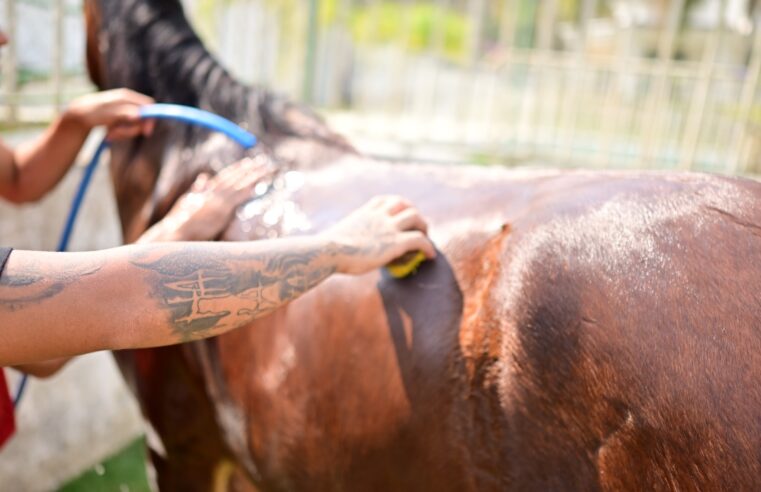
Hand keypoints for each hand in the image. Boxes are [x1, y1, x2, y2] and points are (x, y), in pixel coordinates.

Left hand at [65, 88, 155, 140]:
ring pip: (135, 126)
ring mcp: (125, 110)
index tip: (145, 132)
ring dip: (123, 134)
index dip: (150, 118)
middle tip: (116, 134)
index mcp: (126, 97)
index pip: (148, 105)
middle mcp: (128, 102)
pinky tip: (109, 133)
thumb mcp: (107, 114)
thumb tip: (139, 115)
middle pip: (142, 118)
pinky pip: (128, 129)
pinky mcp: (122, 118)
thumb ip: (123, 113)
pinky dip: (119, 134)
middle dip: (131, 130)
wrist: (78, 115)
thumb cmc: (91, 113)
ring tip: (109, 134)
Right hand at [139, 158, 271, 241]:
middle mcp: (213, 192)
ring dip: (253, 176)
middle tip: (262, 161)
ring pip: (239, 184)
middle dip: (249, 168)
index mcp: (206, 190)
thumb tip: (204, 176)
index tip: (248, 163)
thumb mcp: (187, 200)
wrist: (177, 231)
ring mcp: (218, 201)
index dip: (237, 169)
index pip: (225, 176)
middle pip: (235, 177)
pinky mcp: (221, 211)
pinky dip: (248, 191)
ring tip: (265, 169)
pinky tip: (258, 186)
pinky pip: (238, 198)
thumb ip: (197, 189)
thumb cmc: (179, 220)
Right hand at [324, 195, 435, 274]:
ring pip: (416, 217)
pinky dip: (428, 246)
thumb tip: (345, 247)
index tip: (400, 214)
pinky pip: (420, 240)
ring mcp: (388, 227)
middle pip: (404, 204)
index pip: (385, 200)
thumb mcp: (340, 235)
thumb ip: (350, 236)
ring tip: (426, 238)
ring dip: (423, 226)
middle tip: (417, 227)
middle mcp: (379, 215)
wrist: (328, 252)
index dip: (396, 206)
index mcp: (365, 212)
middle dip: (413, 213)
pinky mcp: (395, 243)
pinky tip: (430, 255)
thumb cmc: (328, 249)